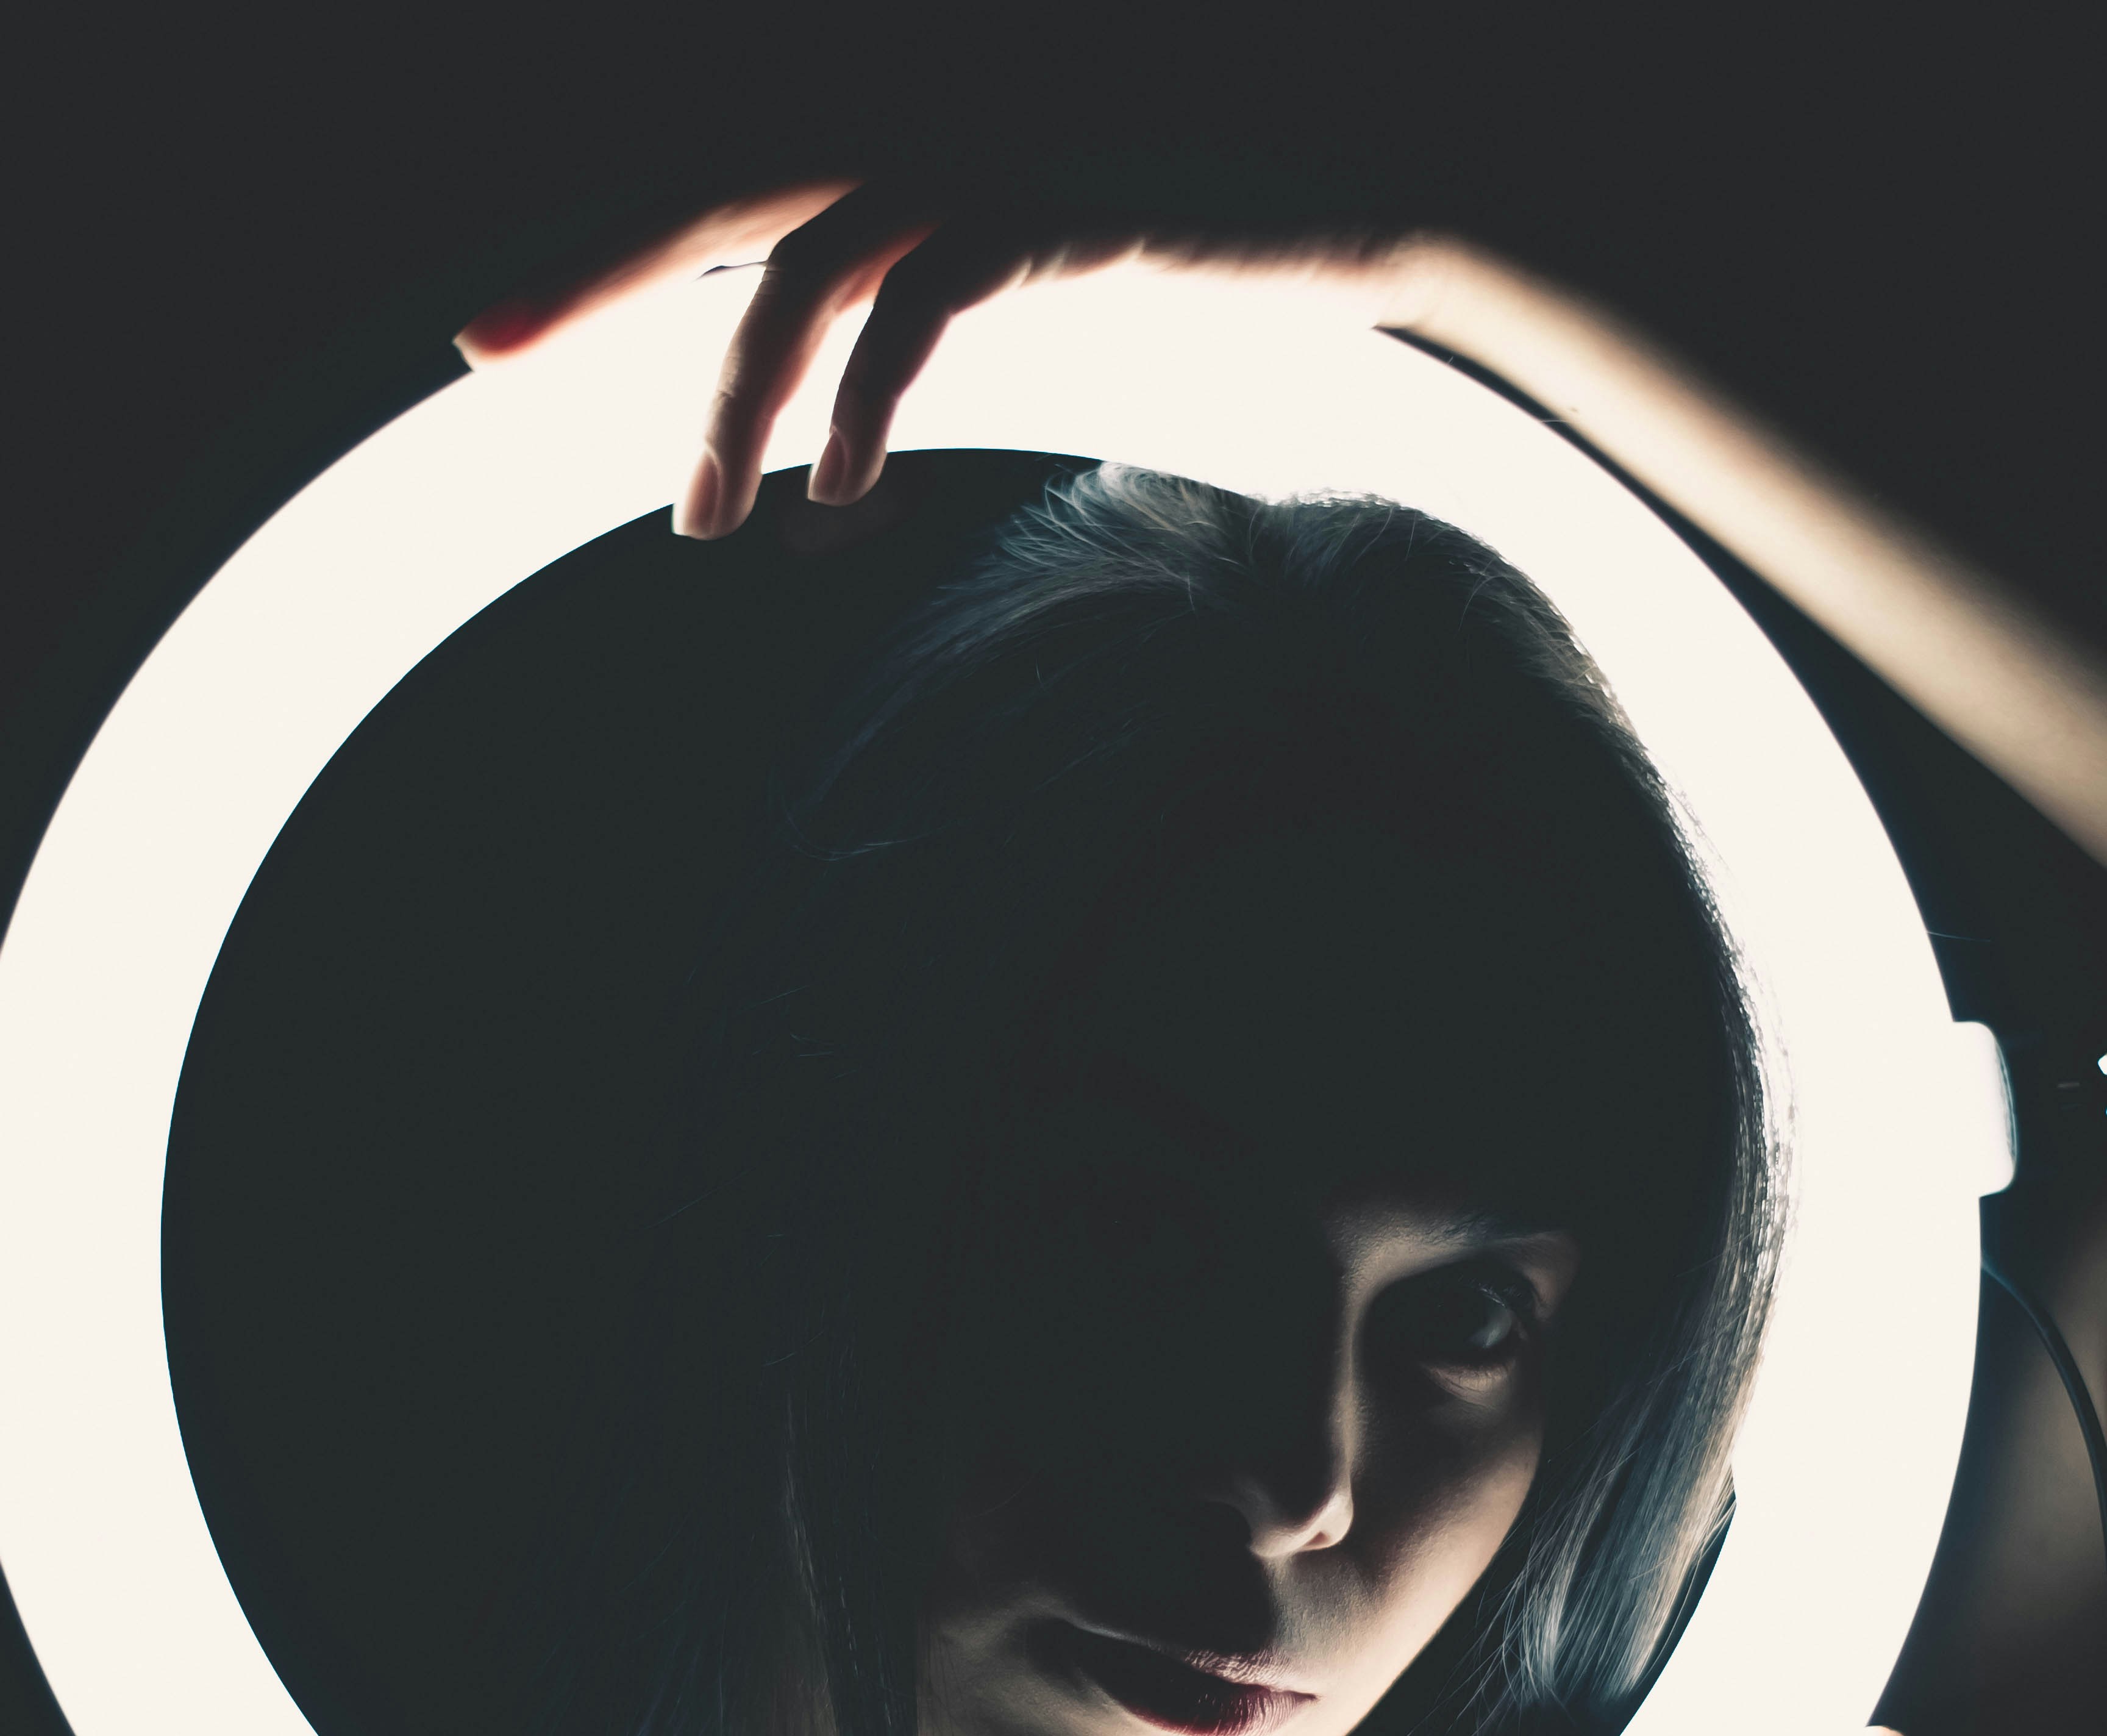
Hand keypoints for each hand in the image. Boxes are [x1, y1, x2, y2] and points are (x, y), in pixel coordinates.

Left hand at [455, 165, 1423, 543]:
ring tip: (709, 520)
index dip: (601, 253)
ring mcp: (984, 147)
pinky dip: (864, 406)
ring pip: (805, 272)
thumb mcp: (1032, 256)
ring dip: (742, 405)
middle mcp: (921, 115)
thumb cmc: (1195, 223)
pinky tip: (841, 490)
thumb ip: (926, 288)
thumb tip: (838, 427)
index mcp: (905, 133)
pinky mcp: (1049, 198)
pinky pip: (920, 307)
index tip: (497, 330)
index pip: (721, 193)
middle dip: (590, 270)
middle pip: (713, 196)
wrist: (1354, 181)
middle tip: (485, 343)